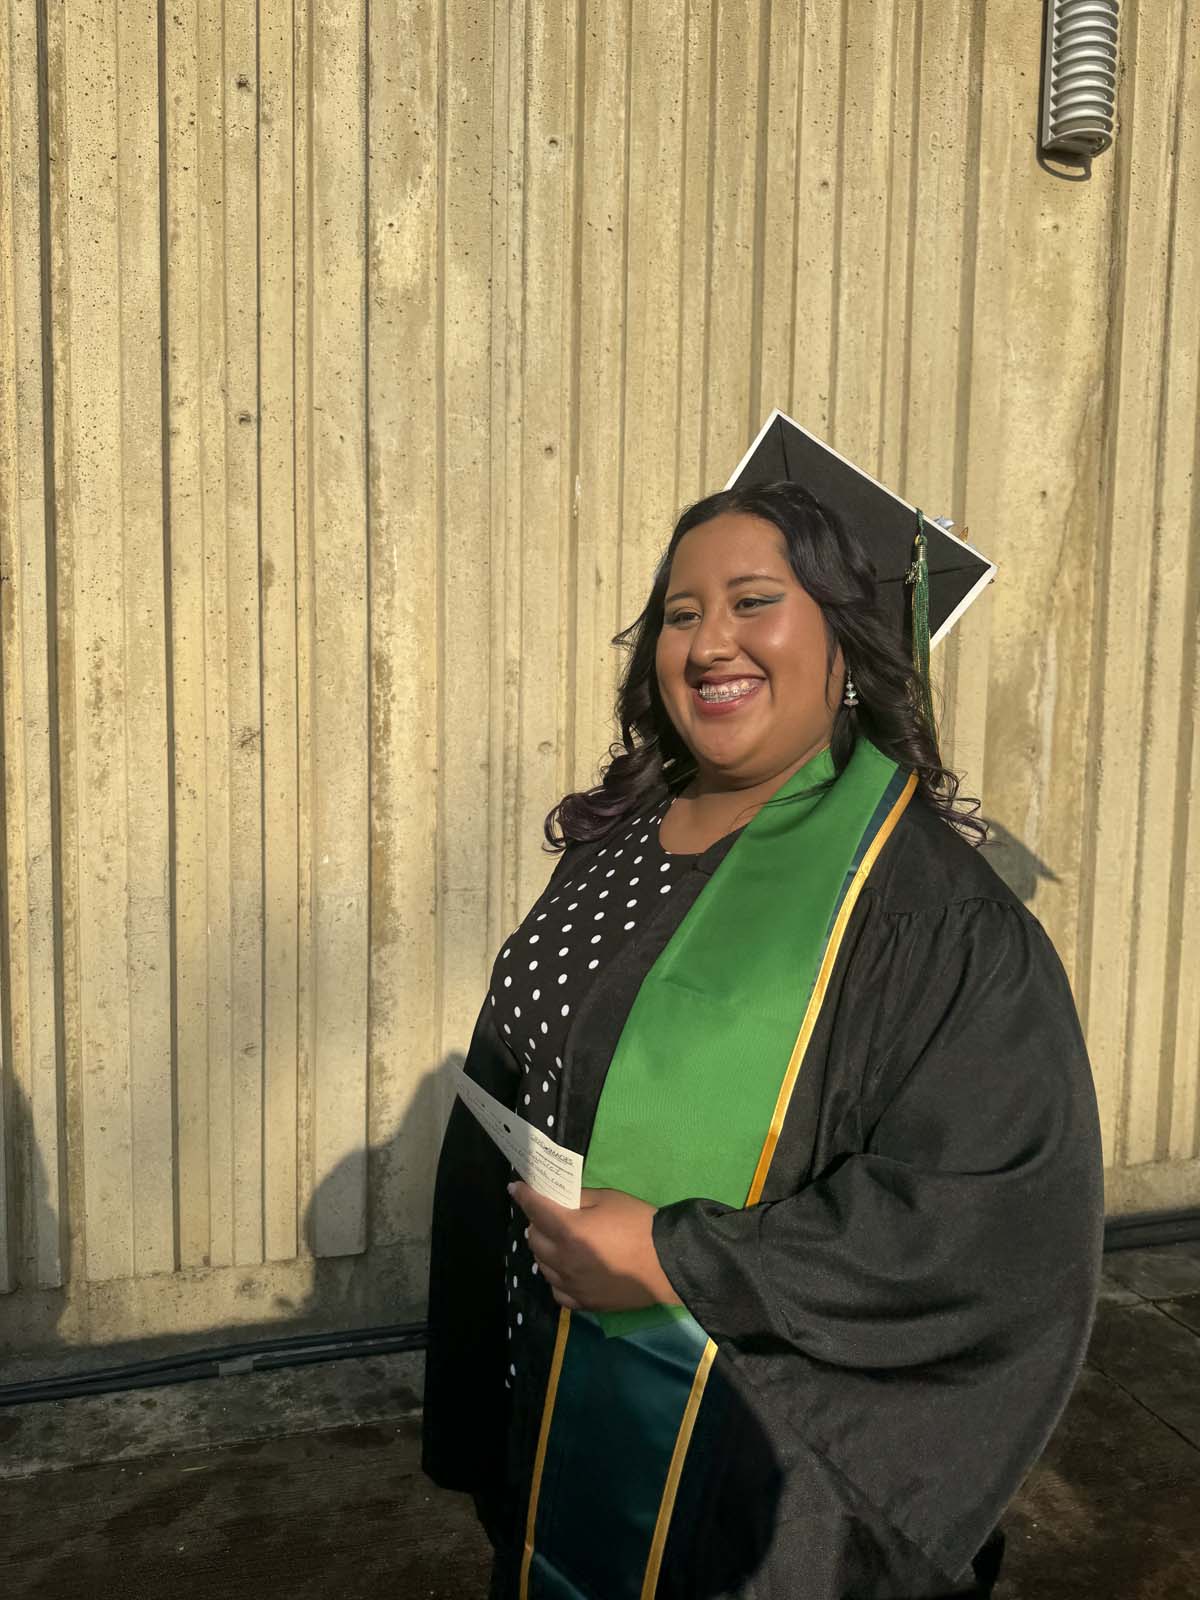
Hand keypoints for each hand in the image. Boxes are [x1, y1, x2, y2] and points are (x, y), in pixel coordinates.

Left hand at [508, 1183, 681, 1313]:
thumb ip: (578, 1198)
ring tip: (558, 1241)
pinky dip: (556, 1277)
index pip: (536, 1209)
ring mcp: (572, 1284)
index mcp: (568, 1231)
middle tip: (548, 1214)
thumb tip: (559, 1198)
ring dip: (545, 1250)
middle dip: (537, 1223)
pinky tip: (567, 1269)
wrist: (667, 1262)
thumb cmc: (638, 1224)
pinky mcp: (584, 1302)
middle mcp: (563, 1260)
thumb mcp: (608, 1199)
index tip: (515, 1188)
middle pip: (534, 1239)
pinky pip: (557, 1290)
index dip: (523, 1195)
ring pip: (542, 1266)